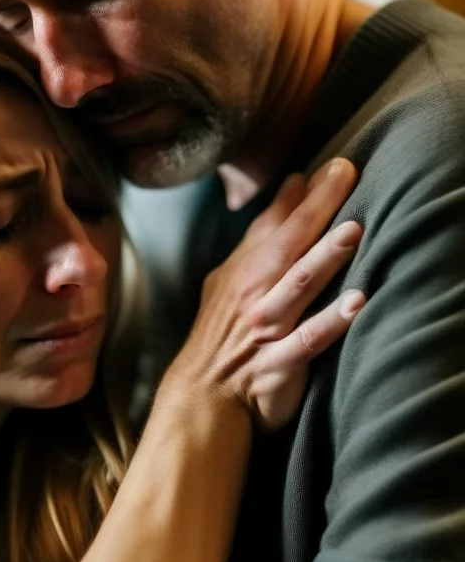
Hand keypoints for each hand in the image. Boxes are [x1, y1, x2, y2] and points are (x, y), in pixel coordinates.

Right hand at [168, 158, 364, 430]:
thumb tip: (296, 183)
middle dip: (317, 208)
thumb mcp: (236, 277)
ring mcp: (266, 328)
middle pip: (288, 243)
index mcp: (245, 270)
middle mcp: (254, 293)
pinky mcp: (279, 363)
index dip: (301, 195)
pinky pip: (308, 339)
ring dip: (324, 259)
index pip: (274, 224)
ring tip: (352, 231)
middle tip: (345, 173)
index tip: (332, 166)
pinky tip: (357, 303)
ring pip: (297, 286)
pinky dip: (332, 321)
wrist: (204, 396)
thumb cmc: (226, 332)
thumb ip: (265, 233)